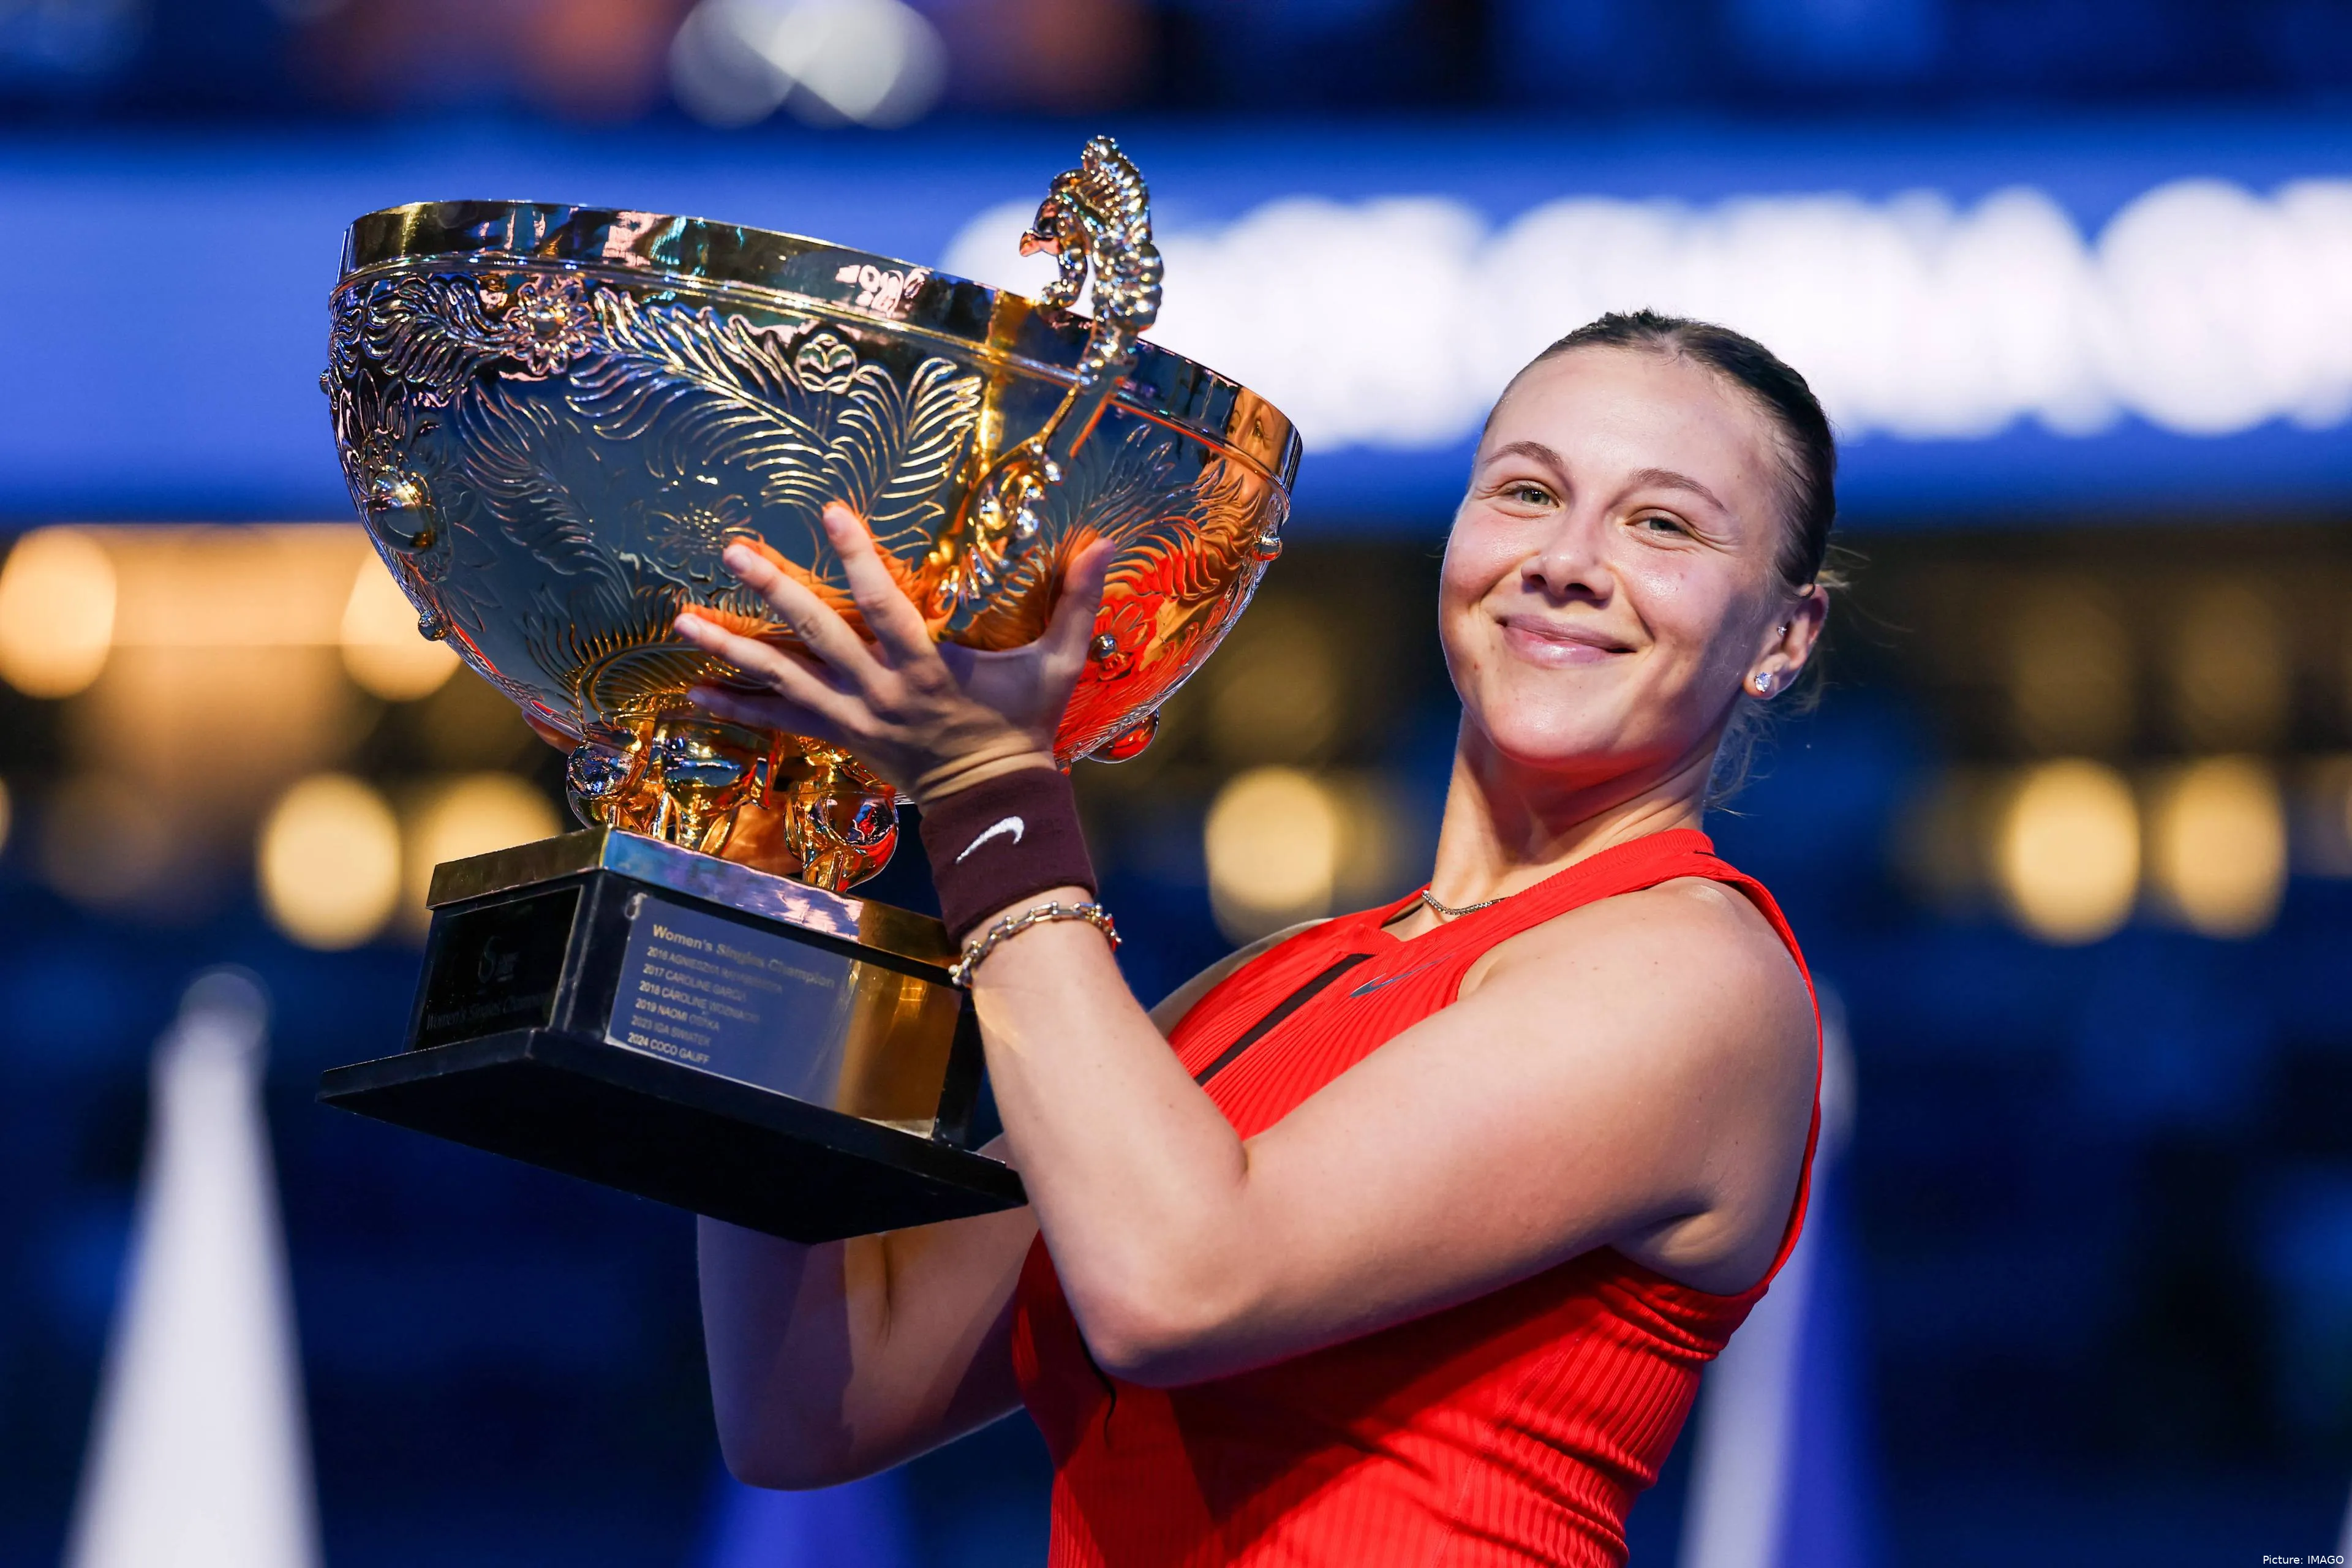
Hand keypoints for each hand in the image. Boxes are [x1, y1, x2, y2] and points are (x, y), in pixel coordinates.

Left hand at [674, 503, 1112, 805]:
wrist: (994, 801)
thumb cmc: (1025, 725)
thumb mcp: (1058, 665)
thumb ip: (1079, 604)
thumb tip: (1104, 543)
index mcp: (929, 670)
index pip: (886, 606)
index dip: (857, 559)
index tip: (832, 513)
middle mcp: (881, 692)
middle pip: (818, 636)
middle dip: (774, 591)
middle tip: (732, 551)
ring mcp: (854, 718)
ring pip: (783, 678)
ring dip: (731, 648)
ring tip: (681, 618)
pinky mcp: (839, 737)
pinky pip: (780, 722)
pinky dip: (736, 708)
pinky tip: (693, 693)